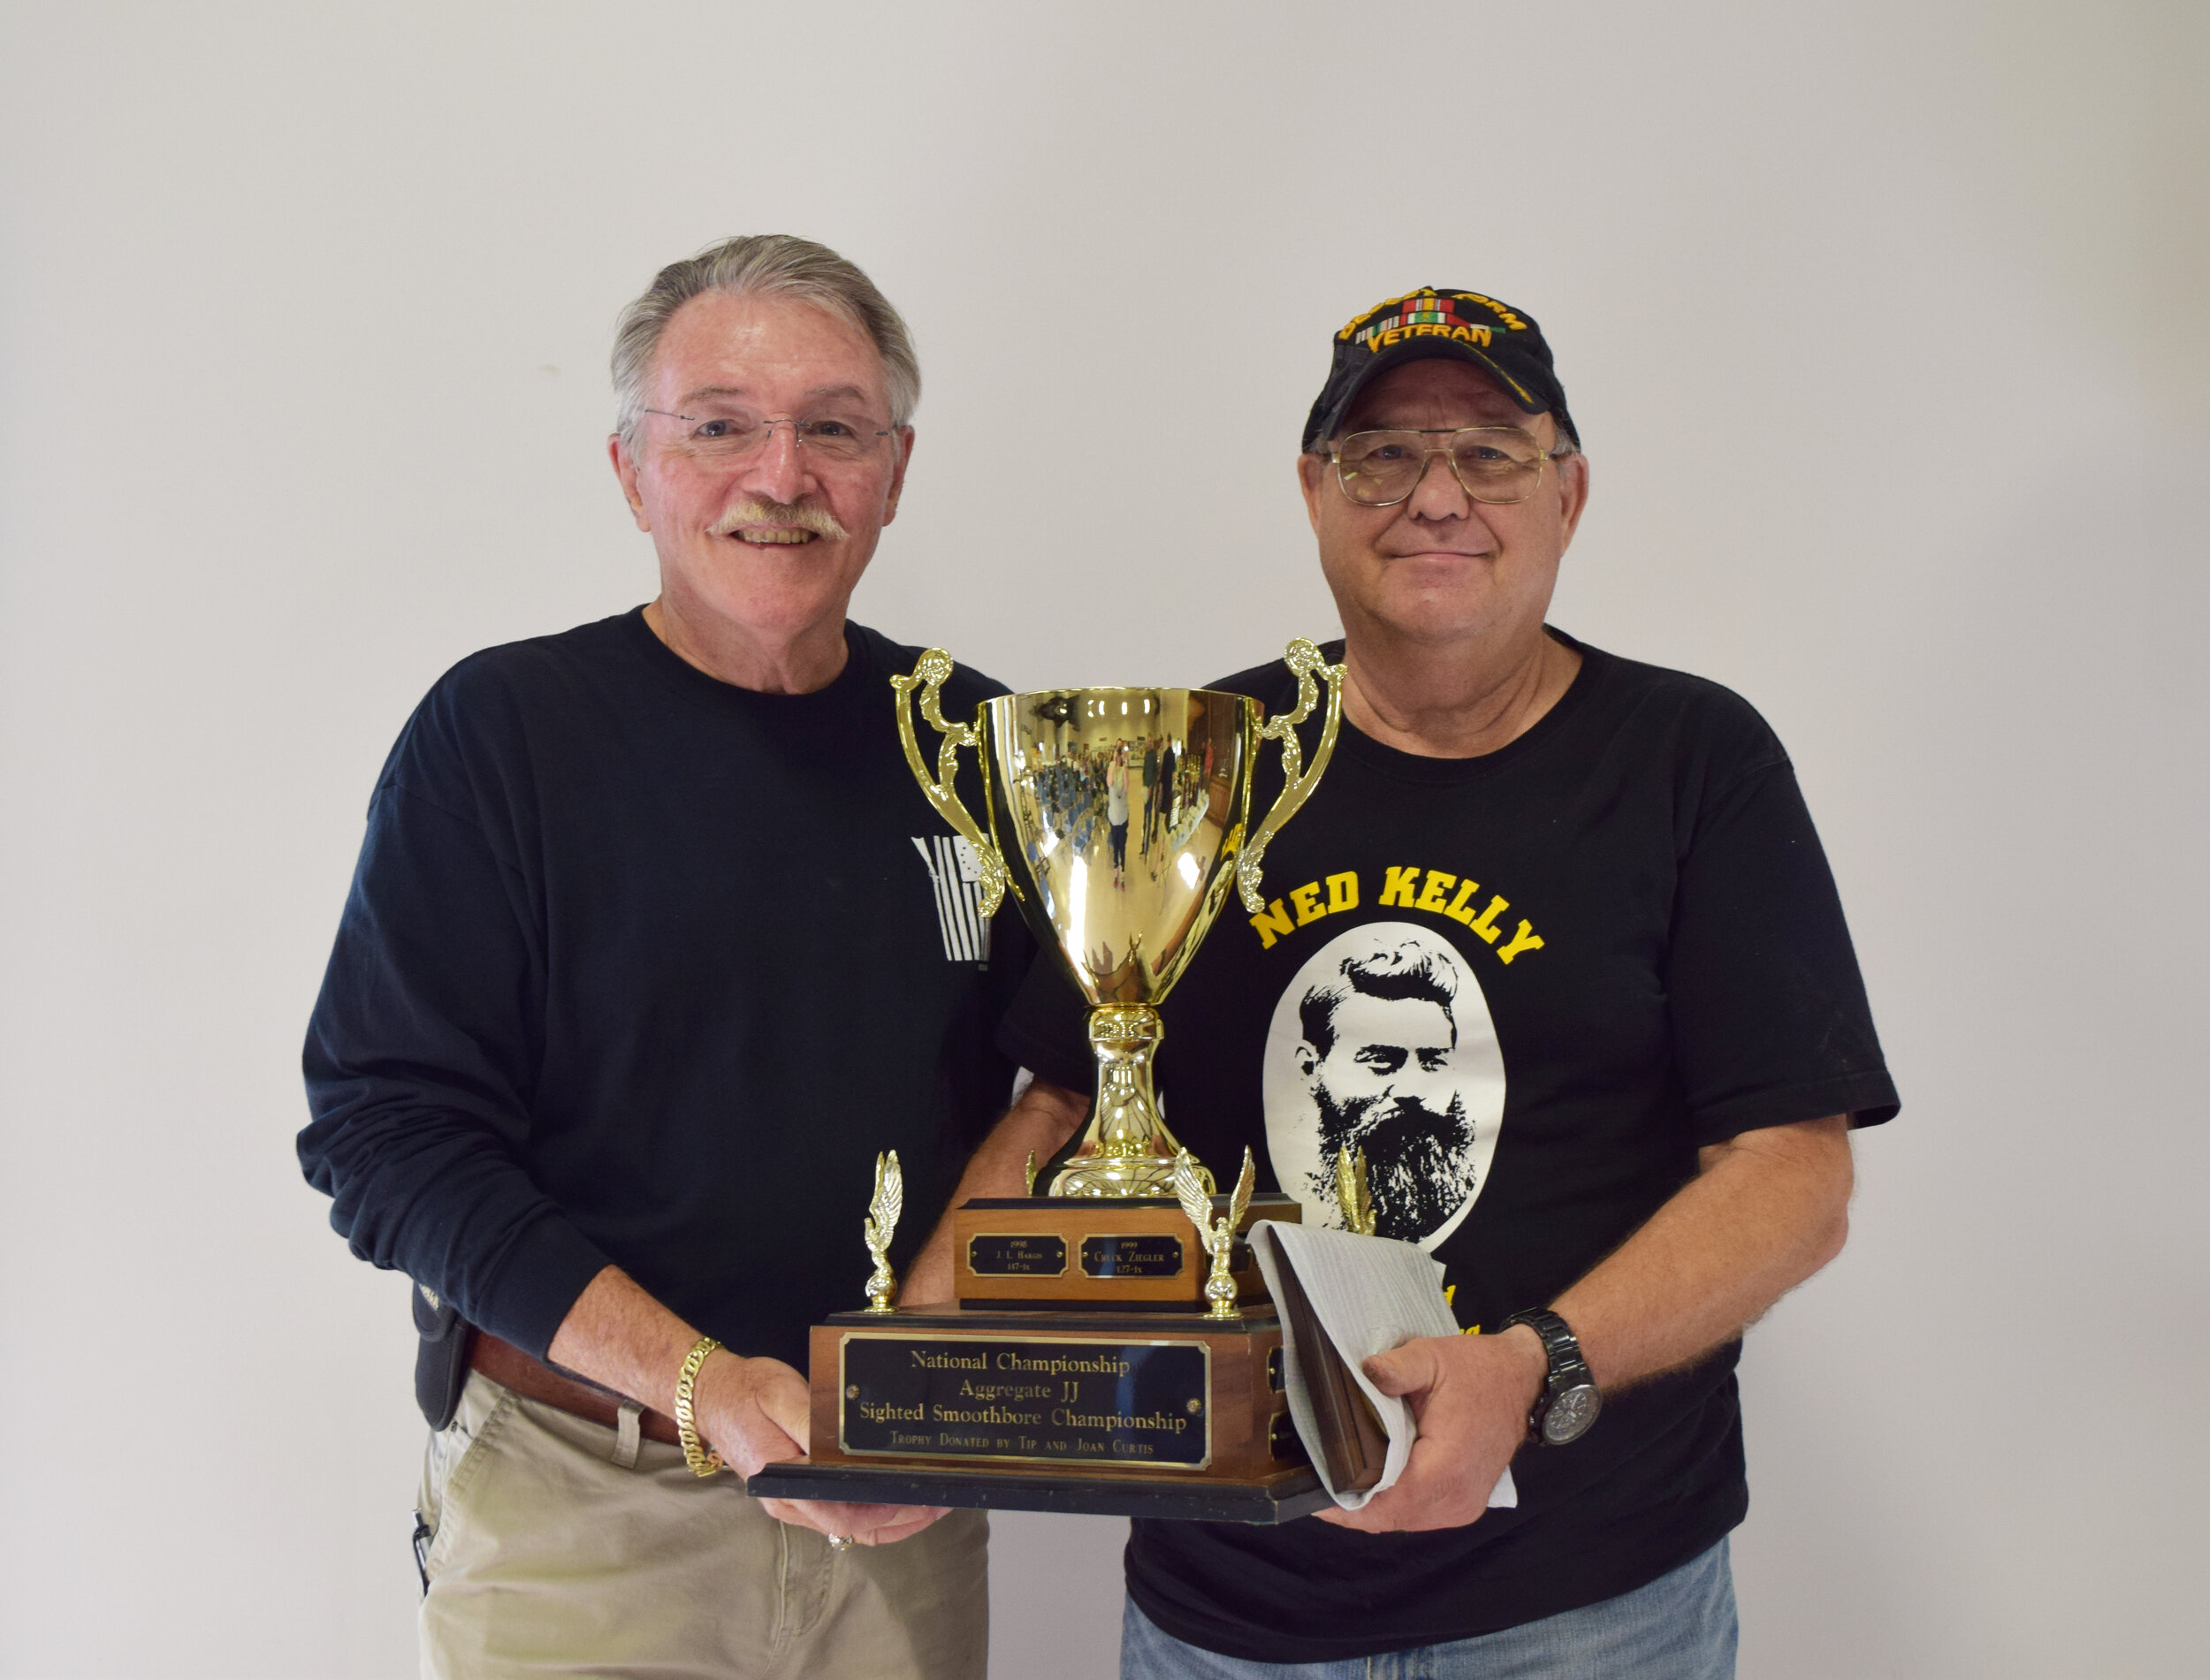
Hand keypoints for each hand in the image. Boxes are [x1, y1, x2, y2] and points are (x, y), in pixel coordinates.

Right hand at [693, 1350, 949, 1545]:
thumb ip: (813, 1427)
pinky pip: (842, 1513)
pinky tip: (896, 1493)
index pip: (846, 1516)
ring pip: (851, 1526)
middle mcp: (790, 1504)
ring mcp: (793, 1503)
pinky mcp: (798, 1493)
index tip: (925, 1498)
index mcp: (786, 1485)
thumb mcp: (782, 1396)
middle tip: (943, 1499)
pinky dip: (873, 1510)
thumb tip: (844, 1450)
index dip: (890, 1513)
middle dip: (903, 1520)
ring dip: (892, 1518)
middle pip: (855, 1529)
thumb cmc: (747, 1392)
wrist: (711, 1395)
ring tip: (930, 1498)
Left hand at [1315, 1326, 1546, 1533]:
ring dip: (1372, 1508)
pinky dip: (1394, 1504)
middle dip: (1352, 1507)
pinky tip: (1372, 1484)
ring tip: (1338, 1483)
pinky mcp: (1463, 1505)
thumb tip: (1363, 1373)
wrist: (1523, 1381)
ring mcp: (1463, 1507)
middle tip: (1317, 1483)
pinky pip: (1418, 1514)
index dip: (1347, 1504)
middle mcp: (1457, 1499)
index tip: (1314, 1492)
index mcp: (1447, 1468)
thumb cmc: (1478, 1370)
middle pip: (1390, 1518)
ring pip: (1402, 1521)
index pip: (1387, 1505)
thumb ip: (1396, 1368)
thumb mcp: (1432, 1356)